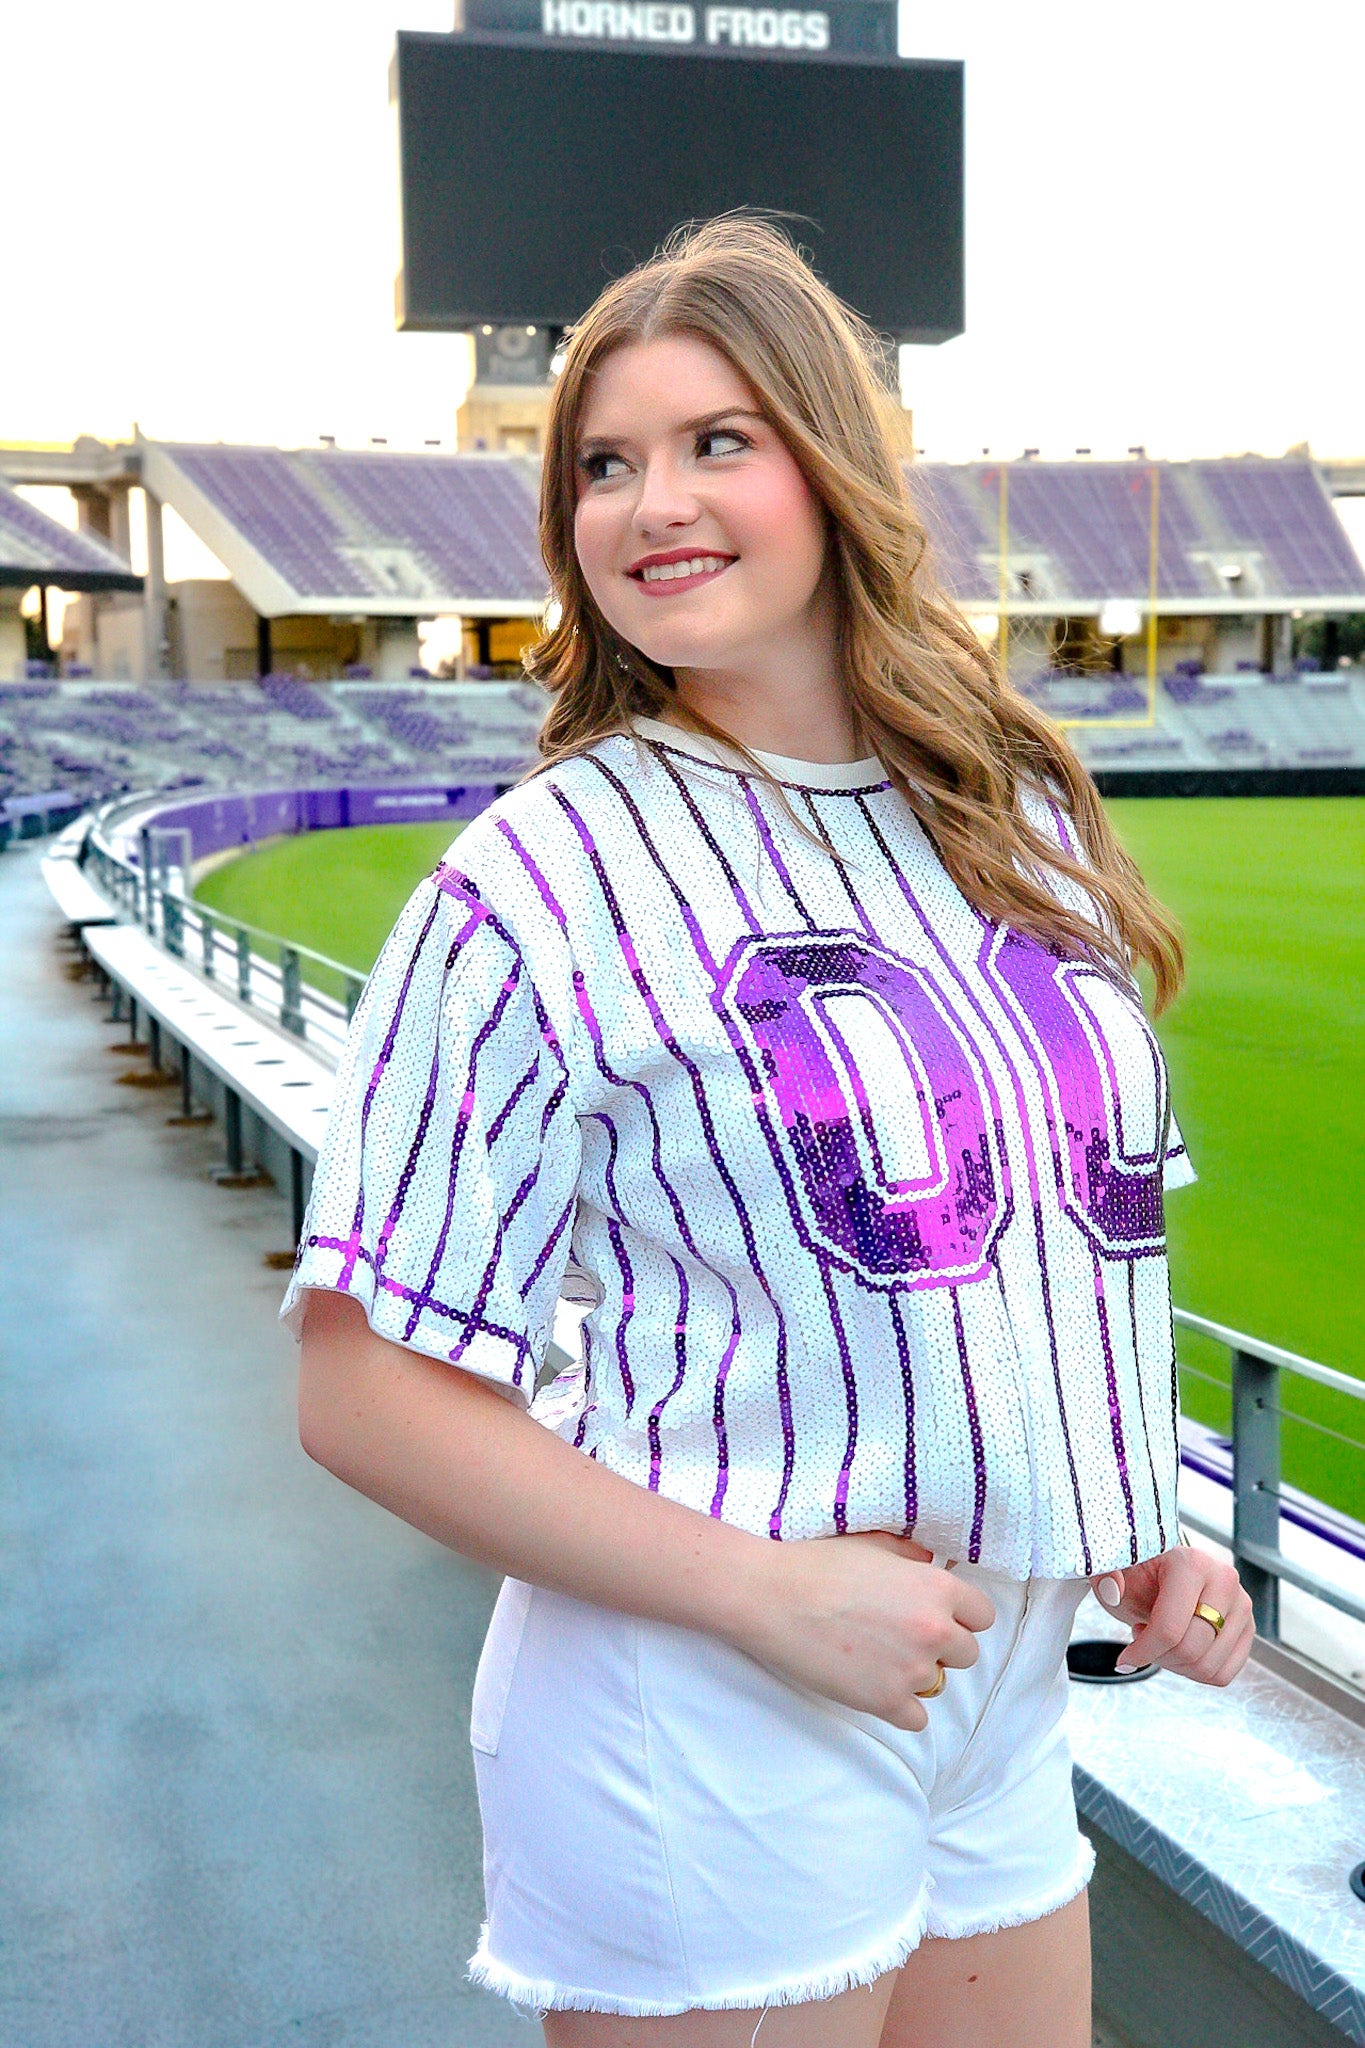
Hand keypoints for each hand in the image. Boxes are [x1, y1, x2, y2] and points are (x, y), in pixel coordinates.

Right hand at [735, 1531, 996, 1731]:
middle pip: (967, 1654)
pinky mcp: (886, 1702)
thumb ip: (911, 1556)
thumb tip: (929, 1563)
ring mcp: (912, 1670)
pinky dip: (899, 1707)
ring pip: (940, 1685)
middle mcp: (934, 1631)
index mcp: (936, 1588)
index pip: (982, 1615)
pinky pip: (916, 1719)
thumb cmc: (819, 1564)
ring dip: (918, 1675)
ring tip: (881, 1659)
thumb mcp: (873, 1544)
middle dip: (941, 1647)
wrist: (773, 1597)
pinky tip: (875, 1686)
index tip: (937, 1616)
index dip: (959, 1615)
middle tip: (902, 1637)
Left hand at [1091, 1542, 1253, 1685]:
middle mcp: (1224, 1580)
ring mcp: (1241, 1604)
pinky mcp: (1248, 1627)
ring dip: (1176, 1665)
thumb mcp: (1114, 1572)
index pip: (1170, 1628)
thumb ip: (1105, 1576)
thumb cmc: (1137, 1575)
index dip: (1143, 1652)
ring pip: (1208, 1667)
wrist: (1161, 1574)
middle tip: (1143, 1638)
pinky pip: (1223, 1674)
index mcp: (1191, 1563)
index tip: (1124, 1659)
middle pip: (1191, 1651)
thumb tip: (1112, 1589)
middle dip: (1158, 1657)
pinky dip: (1195, 1672)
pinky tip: (1180, 1647)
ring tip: (1161, 1638)